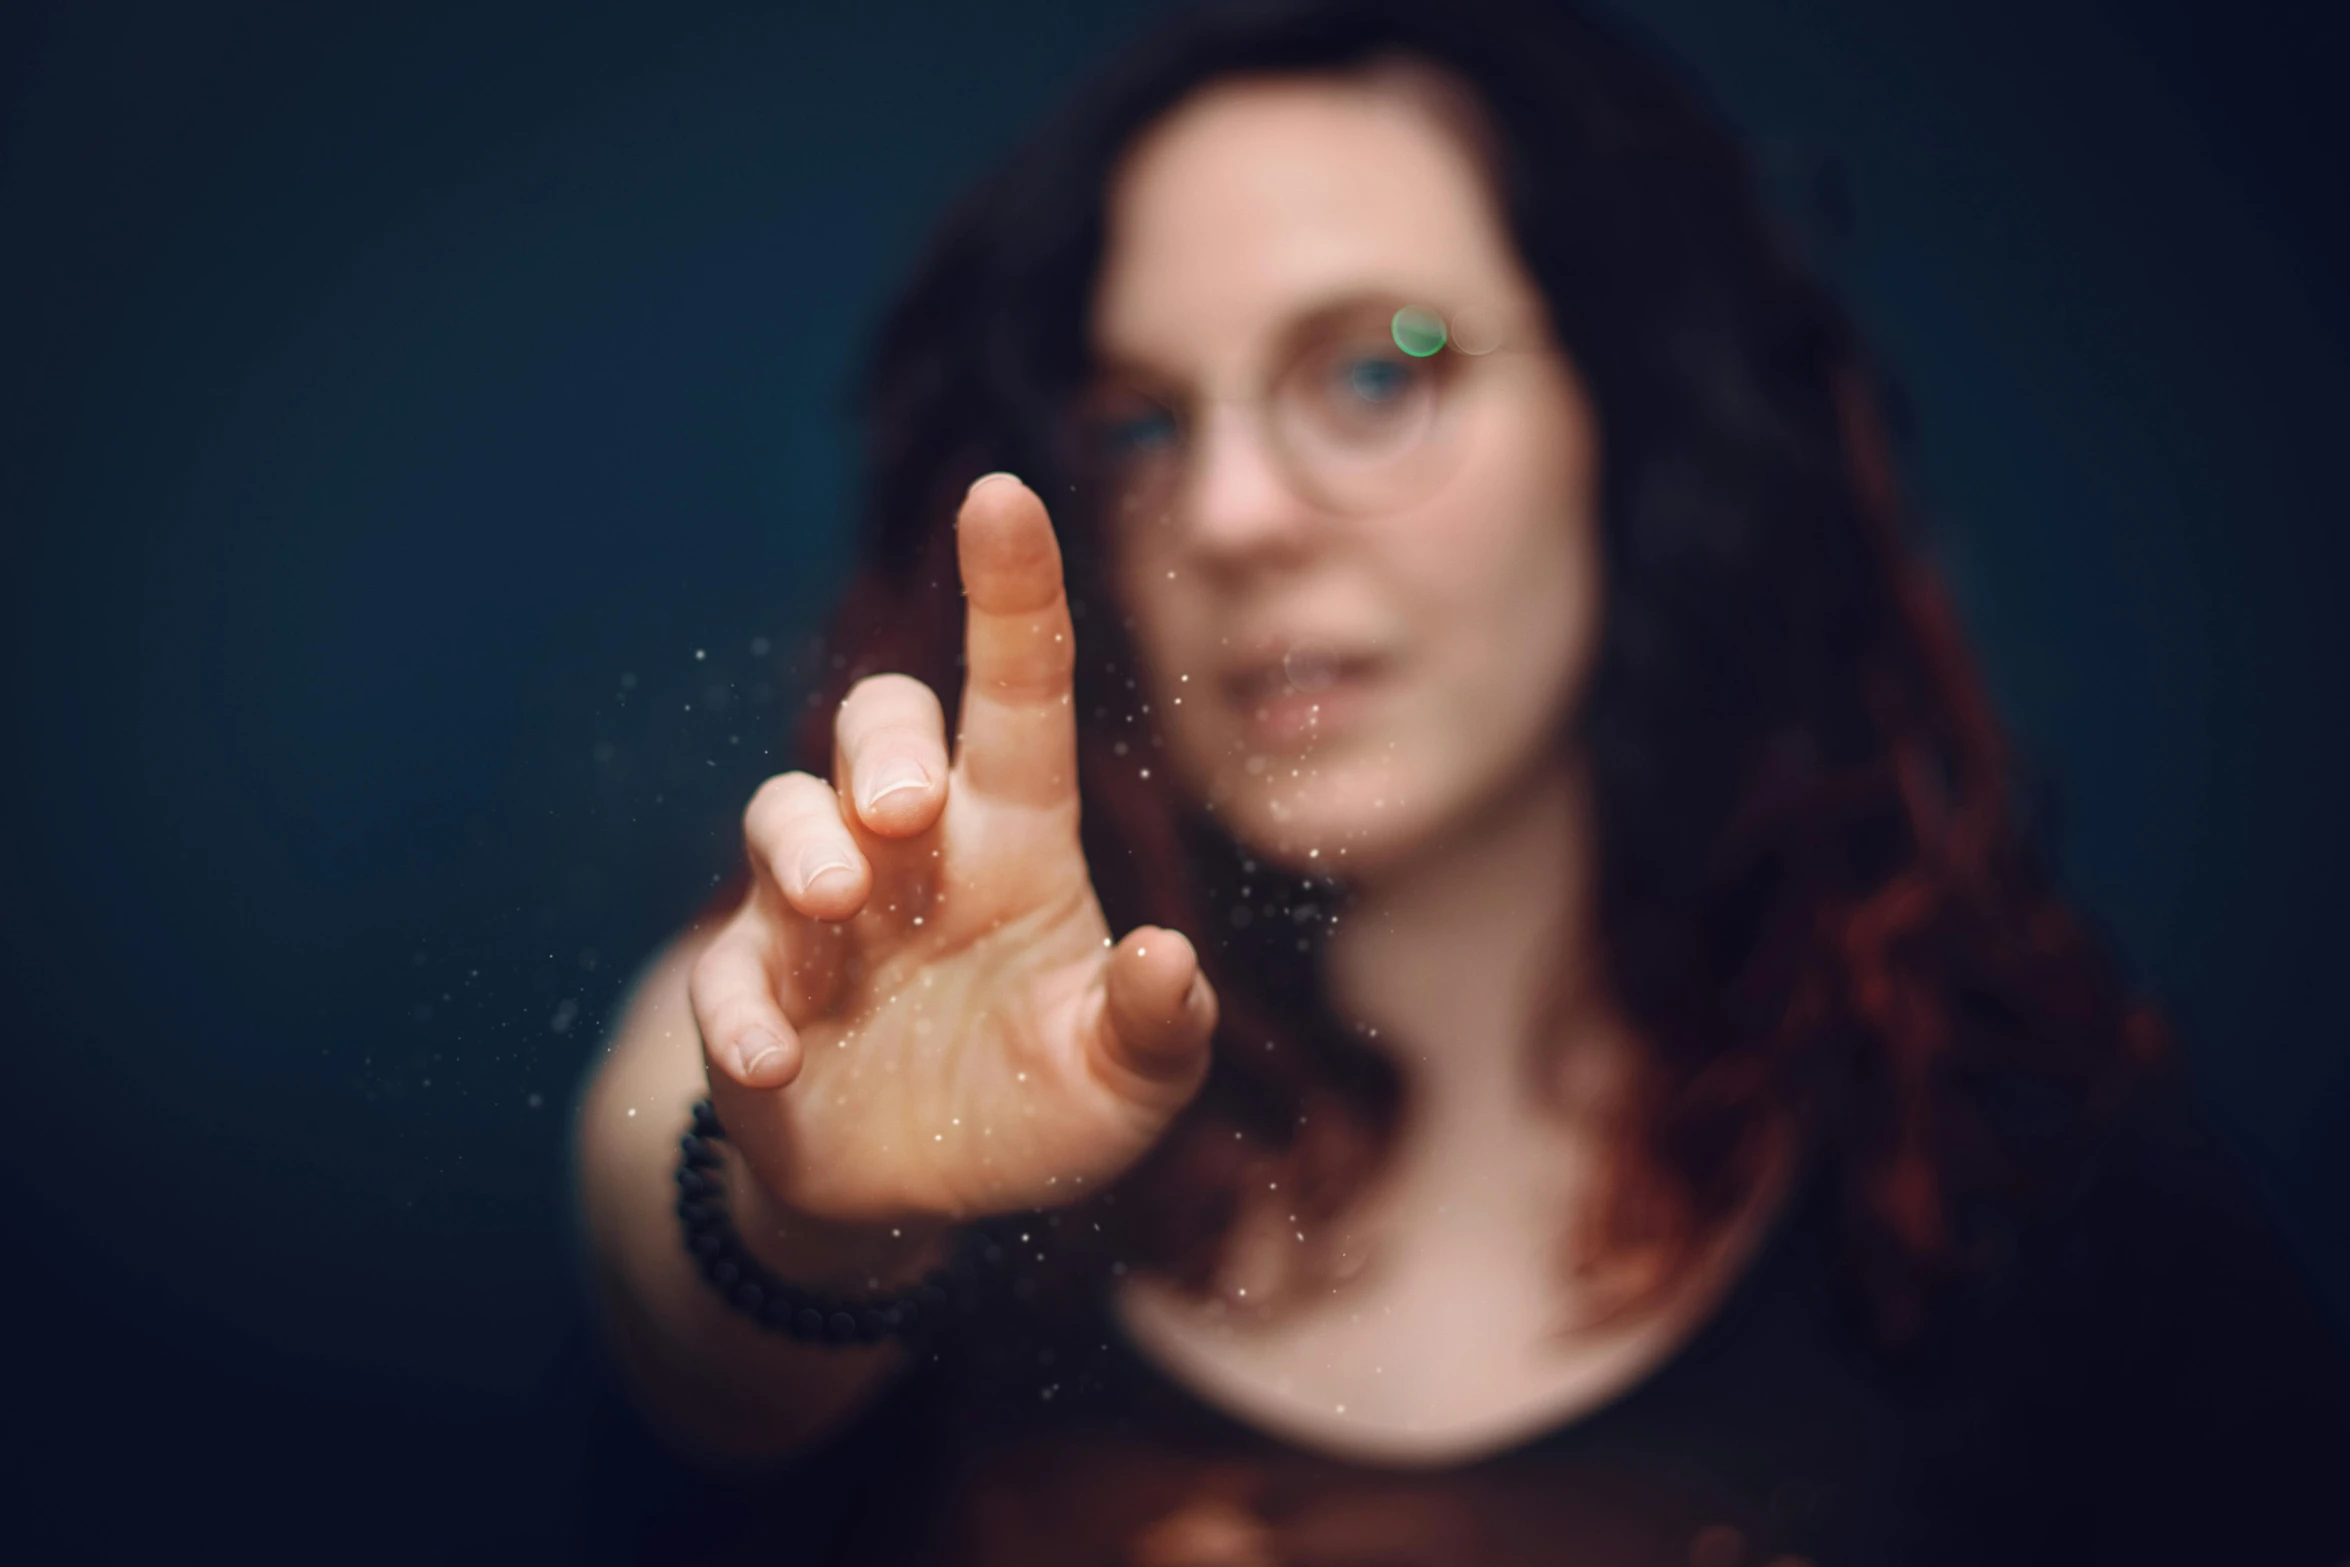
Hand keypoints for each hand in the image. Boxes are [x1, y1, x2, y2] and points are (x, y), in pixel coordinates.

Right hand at [689, 474, 1217, 1225]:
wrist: (919, 1194)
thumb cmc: (1036, 1105)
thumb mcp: (1124, 1083)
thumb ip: (1156, 1029)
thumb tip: (1168, 960)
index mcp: (1014, 840)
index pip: (1018, 691)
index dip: (1010, 594)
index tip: (1001, 493)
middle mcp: (909, 852)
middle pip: (879, 725)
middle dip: (881, 744)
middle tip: (903, 809)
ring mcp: (817, 917)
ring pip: (781, 816)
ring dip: (801, 850)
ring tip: (835, 906)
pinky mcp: (750, 997)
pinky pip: (723, 973)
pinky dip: (739, 1009)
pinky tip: (773, 1060)